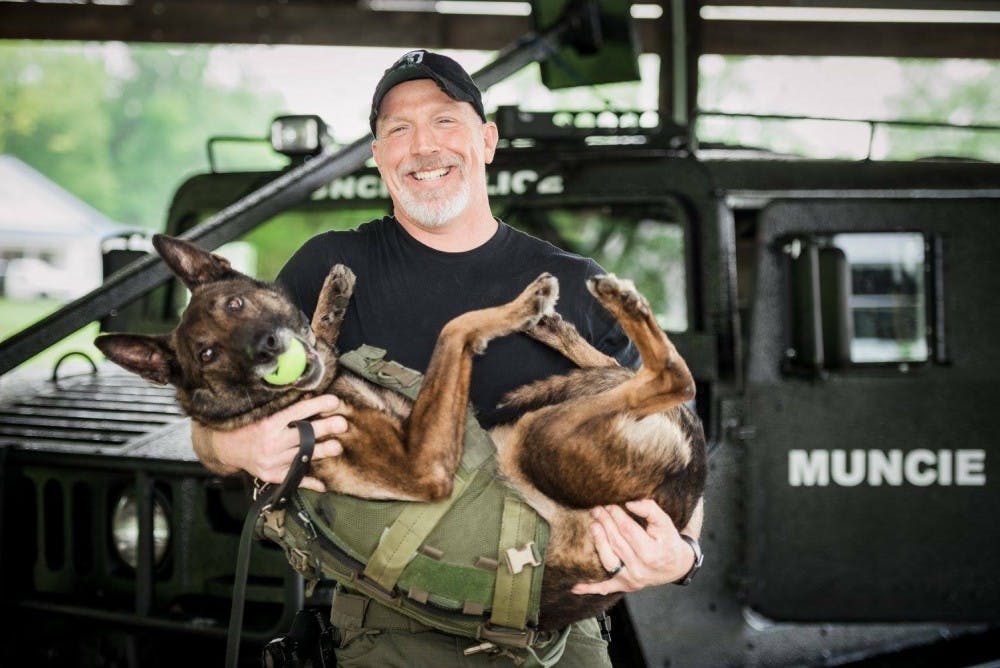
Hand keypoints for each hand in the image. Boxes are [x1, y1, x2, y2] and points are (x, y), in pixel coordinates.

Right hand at [192, 394, 346, 491]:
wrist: (224, 447)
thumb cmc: (246, 425)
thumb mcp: (262, 412)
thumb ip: (284, 407)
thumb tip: (311, 397)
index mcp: (269, 422)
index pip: (298, 412)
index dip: (317, 405)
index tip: (335, 401)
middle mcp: (272, 442)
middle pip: (304, 435)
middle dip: (325, 428)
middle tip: (342, 423)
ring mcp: (272, 460)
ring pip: (303, 455)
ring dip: (323, 451)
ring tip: (337, 447)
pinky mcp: (271, 475)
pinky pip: (293, 479)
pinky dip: (309, 482)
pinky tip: (322, 484)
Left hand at [571, 499, 696, 595]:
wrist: (677, 567)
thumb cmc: (669, 542)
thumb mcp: (666, 523)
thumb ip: (650, 510)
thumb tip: (629, 503)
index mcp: (652, 554)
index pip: (628, 530)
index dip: (617, 516)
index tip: (610, 504)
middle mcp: (640, 570)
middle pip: (617, 543)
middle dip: (605, 523)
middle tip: (597, 509)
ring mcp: (631, 580)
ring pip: (608, 561)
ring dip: (598, 542)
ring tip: (593, 525)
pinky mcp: (624, 586)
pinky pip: (605, 588)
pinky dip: (589, 588)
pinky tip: (574, 587)